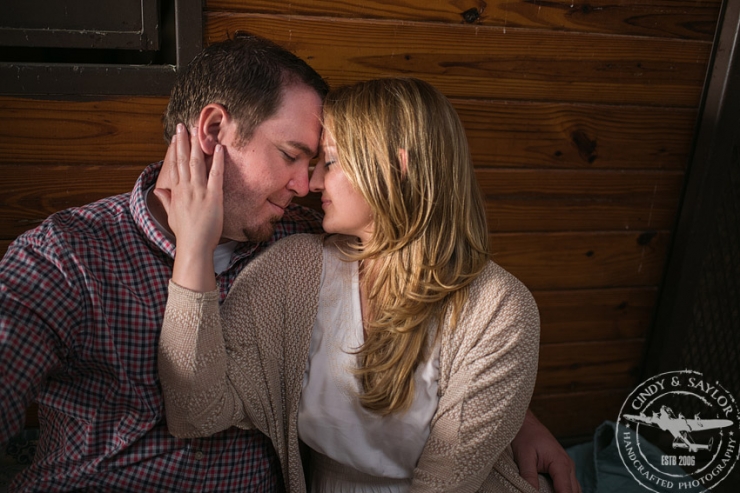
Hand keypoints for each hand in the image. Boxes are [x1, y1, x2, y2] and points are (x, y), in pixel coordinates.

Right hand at [154, 123, 223, 291]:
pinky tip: (218, 148)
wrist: (193, 246)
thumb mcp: (171, 214)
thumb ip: (166, 200)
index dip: (175, 149)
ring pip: (197, 163)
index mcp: (176, 192)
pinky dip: (217, 161)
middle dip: (183, 141)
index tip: (175, 136)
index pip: (174, 165)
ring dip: (197, 145)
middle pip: (184, 160)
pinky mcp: (213, 197)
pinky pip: (216, 174)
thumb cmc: (184, 233)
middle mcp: (186, 188)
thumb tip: (158, 190)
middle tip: (183, 125)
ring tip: (197, 130)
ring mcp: (199, 191)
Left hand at [511, 410, 580, 492]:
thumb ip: (529, 476)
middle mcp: (568, 466)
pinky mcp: (563, 467)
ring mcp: (568, 467)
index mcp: (561, 463)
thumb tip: (531, 492)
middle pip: (573, 492)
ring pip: (574, 489)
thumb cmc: (525, 436)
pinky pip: (569, 484)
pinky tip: (554, 491)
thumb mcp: (524, 457)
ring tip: (550, 492)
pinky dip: (565, 490)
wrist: (526, 423)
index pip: (566, 491)